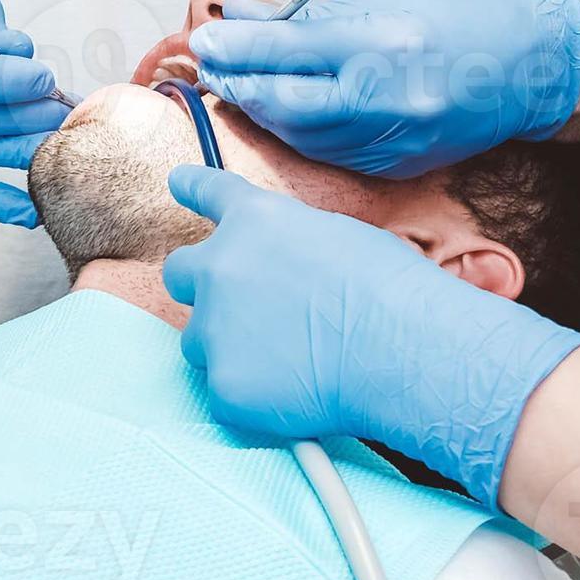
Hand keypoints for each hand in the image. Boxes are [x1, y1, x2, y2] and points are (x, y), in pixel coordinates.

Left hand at [163, 164, 579, 506]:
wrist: (400, 347)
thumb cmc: (390, 290)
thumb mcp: (339, 238)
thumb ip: (293, 247)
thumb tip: (287, 271)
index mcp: (255, 221)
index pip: (210, 191)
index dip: (192, 186)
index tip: (179, 182)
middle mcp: (220, 267)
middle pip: (180, 273)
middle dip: (203, 288)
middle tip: (238, 309)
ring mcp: (215, 328)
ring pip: (200, 342)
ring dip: (230, 347)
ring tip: (289, 362)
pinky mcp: (223, 386)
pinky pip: (226, 393)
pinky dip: (253, 397)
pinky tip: (297, 395)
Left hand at [186, 0, 579, 175]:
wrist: (529, 66)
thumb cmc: (458, 18)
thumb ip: (309, 16)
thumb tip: (244, 17)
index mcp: (381, 42)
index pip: (287, 49)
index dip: (236, 48)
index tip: (204, 43)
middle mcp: (386, 97)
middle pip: (285, 103)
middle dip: (239, 87)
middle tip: (210, 71)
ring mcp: (394, 140)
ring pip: (303, 136)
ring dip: (263, 114)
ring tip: (238, 90)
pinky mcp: (398, 166)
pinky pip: (332, 154)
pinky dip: (301, 135)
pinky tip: (284, 116)